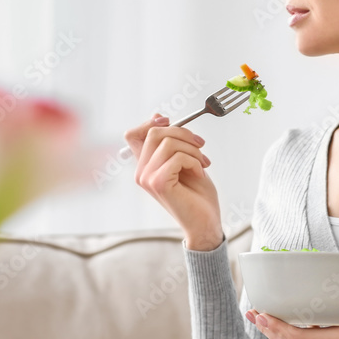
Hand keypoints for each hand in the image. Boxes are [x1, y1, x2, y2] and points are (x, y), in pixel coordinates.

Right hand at [124, 113, 222, 249]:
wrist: (205, 222)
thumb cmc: (197, 195)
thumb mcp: (184, 160)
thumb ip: (170, 142)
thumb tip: (158, 116)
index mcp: (145, 166)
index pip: (133, 134)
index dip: (151, 123)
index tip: (171, 122)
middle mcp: (141, 172)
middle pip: (154, 133)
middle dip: (183, 133)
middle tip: (200, 145)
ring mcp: (147, 178)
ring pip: (168, 143)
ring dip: (193, 149)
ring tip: (202, 163)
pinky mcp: (158, 183)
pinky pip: (177, 157)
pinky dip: (194, 161)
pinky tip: (199, 173)